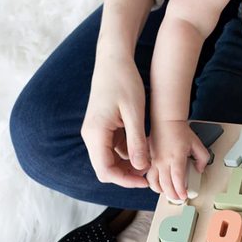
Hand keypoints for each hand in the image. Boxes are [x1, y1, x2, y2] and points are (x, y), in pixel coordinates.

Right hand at [81, 52, 149, 187]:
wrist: (114, 61)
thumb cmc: (124, 82)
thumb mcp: (134, 113)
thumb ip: (137, 141)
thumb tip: (141, 167)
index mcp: (96, 134)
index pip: (105, 171)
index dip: (125, 181)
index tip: (145, 181)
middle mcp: (91, 136)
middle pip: (106, 169)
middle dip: (127, 175)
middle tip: (149, 174)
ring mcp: (96, 132)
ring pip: (110, 159)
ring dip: (128, 164)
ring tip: (150, 160)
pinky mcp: (103, 128)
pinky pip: (113, 148)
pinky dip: (128, 152)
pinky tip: (144, 148)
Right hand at [147, 120, 210, 200]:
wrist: (166, 122)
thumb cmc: (180, 131)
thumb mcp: (197, 143)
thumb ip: (202, 158)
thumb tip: (199, 169)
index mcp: (176, 157)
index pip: (177, 179)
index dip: (180, 190)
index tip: (184, 195)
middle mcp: (163, 160)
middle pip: (165, 184)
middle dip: (173, 195)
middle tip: (179, 198)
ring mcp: (155, 161)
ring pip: (153, 182)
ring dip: (161, 191)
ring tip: (169, 193)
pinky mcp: (149, 160)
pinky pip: (149, 175)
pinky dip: (153, 183)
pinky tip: (159, 184)